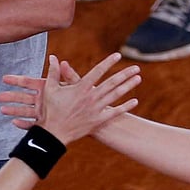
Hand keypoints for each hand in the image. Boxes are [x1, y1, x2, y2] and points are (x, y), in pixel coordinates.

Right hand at [0, 54, 139, 144]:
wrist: (54, 133)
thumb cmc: (51, 110)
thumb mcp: (50, 89)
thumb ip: (53, 72)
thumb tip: (54, 57)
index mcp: (80, 88)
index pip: (98, 71)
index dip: (108, 62)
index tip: (118, 55)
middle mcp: (91, 97)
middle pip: (112, 82)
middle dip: (125, 74)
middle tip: (136, 67)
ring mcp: (96, 109)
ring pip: (115, 95)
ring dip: (128, 86)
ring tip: (138, 78)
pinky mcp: (98, 121)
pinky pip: (115, 113)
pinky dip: (126, 107)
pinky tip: (135, 101)